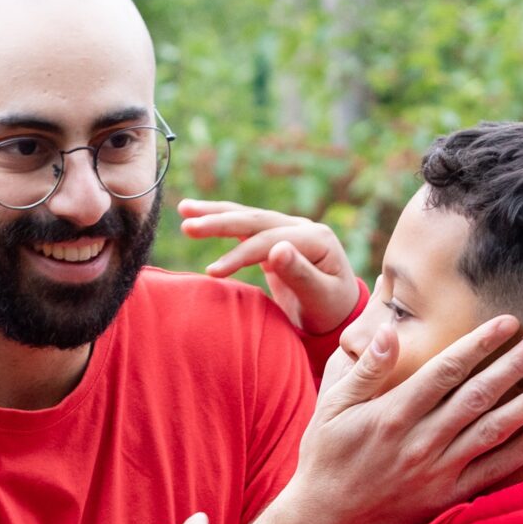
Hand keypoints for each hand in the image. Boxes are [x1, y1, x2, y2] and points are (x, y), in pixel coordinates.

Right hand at [180, 198, 361, 334]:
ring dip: (215, 214)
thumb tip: (277, 249)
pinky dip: (222, 222)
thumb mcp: (320, 297)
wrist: (338, 314)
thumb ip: (300, 274)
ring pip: (248, 218)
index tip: (213, 272)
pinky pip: (245, 229)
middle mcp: (302, 228)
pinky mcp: (275, 239)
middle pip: (256, 221)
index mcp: (317, 238)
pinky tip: (199, 216)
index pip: (270, 241)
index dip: (240, 255)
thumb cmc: (331, 312)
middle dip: (220, 222)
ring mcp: (288, 231)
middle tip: (186, 226)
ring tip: (184, 209)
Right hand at [278, 316, 522, 523]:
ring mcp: (436, 473)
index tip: (507, 322)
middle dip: (514, 366)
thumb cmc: (326, 456)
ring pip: (492, 433)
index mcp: (391, 415)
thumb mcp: (333, 406)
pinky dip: (522, 451)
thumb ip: (365, 369)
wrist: (325, 520)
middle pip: (477, 397)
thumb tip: (390, 329)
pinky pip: (492, 472)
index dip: (479, 344)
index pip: (445, 371)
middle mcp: (419, 443)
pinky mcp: (446, 498)